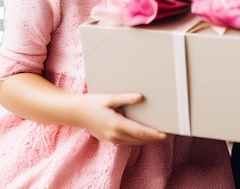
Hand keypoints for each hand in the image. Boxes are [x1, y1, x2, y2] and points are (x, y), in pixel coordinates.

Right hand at [0, 74, 167, 145]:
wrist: (74, 113)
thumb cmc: (91, 103)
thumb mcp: (108, 98)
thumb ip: (125, 98)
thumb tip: (140, 97)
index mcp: (116, 124)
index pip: (139, 132)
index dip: (153, 134)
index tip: (164, 134)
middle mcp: (114, 135)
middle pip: (138, 139)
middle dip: (152, 138)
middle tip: (165, 134)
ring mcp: (111, 139)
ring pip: (132, 142)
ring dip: (144, 139)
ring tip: (156, 134)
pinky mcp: (108, 139)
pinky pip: (125, 141)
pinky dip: (135, 139)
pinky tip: (140, 134)